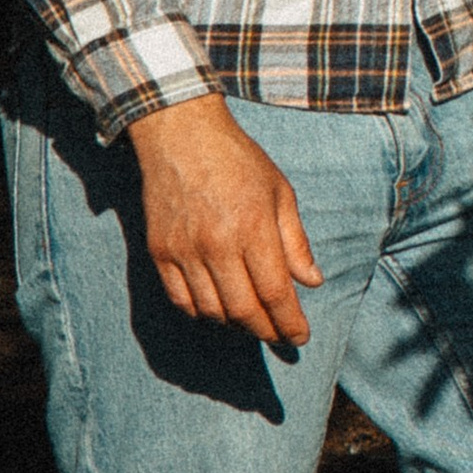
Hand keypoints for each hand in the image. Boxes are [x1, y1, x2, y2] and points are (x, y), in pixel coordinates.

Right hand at [131, 94, 322, 346]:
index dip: (289, 322)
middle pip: (243, 310)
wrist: (181, 134)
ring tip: (253, 322)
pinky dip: (202, 313)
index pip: (274, 293)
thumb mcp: (280, 192)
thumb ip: (296, 241)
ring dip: (236, 325)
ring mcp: (184, 250)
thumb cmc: (238, 160)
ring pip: (212, 310)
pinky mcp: (159, 251)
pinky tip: (218, 309)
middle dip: (266, 331)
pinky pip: (181, 300)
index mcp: (252, 227)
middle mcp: (217, 244)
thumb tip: (313, 282)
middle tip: (279, 336)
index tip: (300, 337)